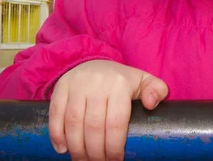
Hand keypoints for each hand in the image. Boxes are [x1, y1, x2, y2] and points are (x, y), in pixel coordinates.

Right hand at [48, 60, 168, 160]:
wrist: (94, 61)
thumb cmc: (121, 79)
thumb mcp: (143, 80)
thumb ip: (156, 90)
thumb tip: (151, 104)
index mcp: (120, 84)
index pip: (116, 122)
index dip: (115, 146)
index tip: (116, 160)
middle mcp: (97, 83)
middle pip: (94, 126)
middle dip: (96, 152)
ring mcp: (77, 85)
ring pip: (74, 123)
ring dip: (77, 148)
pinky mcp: (61, 88)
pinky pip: (56, 114)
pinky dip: (57, 135)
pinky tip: (62, 150)